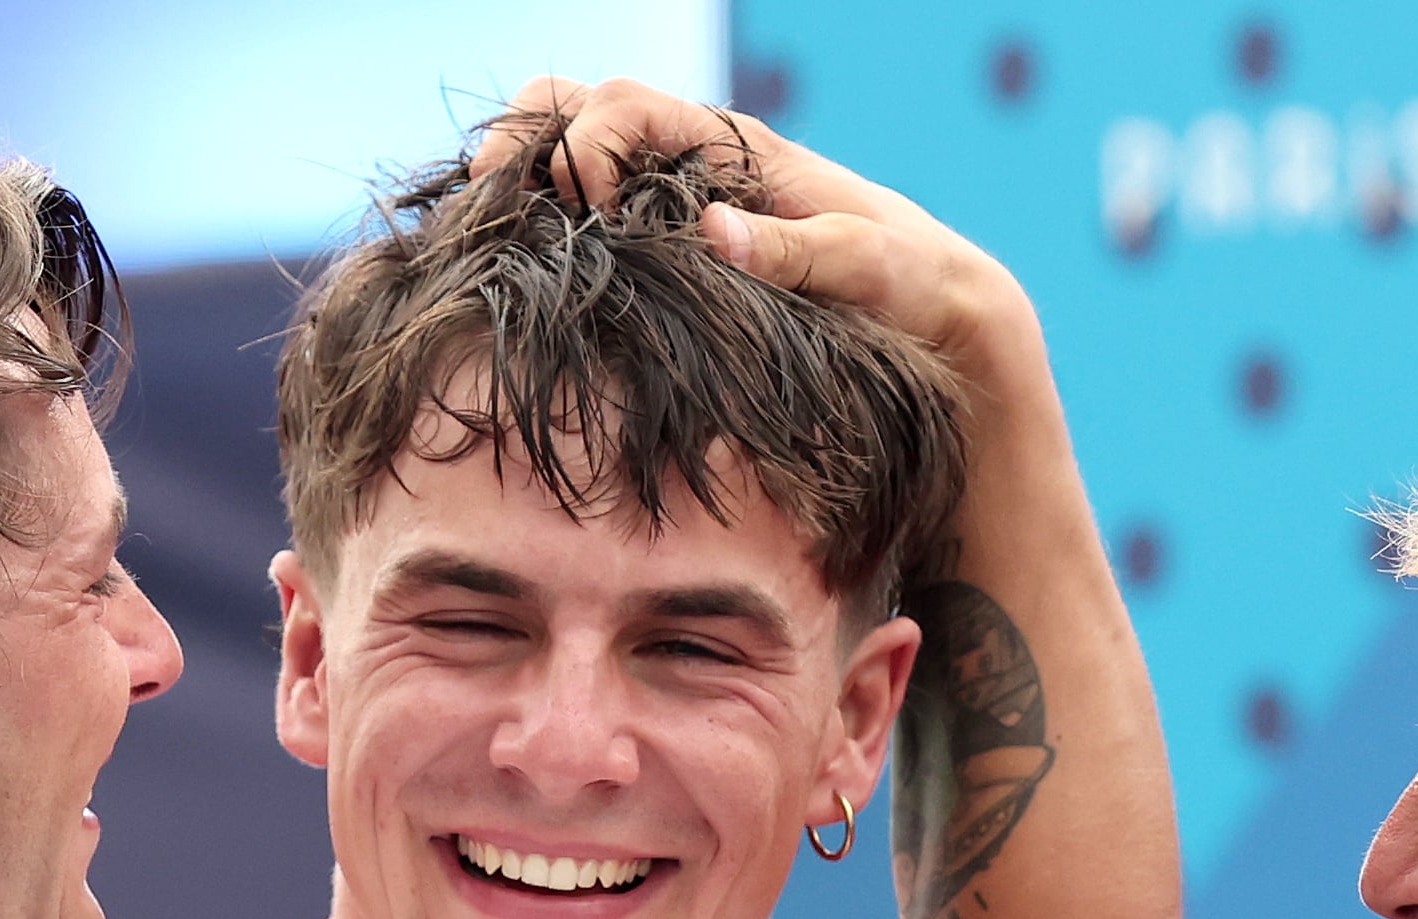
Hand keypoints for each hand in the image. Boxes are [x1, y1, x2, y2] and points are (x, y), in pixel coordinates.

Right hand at [477, 75, 1042, 376]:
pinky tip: (519, 277)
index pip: (625, 105)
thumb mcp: (862, 267)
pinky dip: (541, 233)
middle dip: (524, 139)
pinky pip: (585, 224)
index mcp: (731, 145)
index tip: (580, 208)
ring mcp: (672, 205)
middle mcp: (692, 162)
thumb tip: (713, 230)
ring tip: (487, 239)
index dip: (584, 142)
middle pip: (576, 108)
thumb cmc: (905, 285)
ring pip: (568, 160)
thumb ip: (793, 249)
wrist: (931, 315)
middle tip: (489, 199)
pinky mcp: (665, 255)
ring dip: (522, 185)